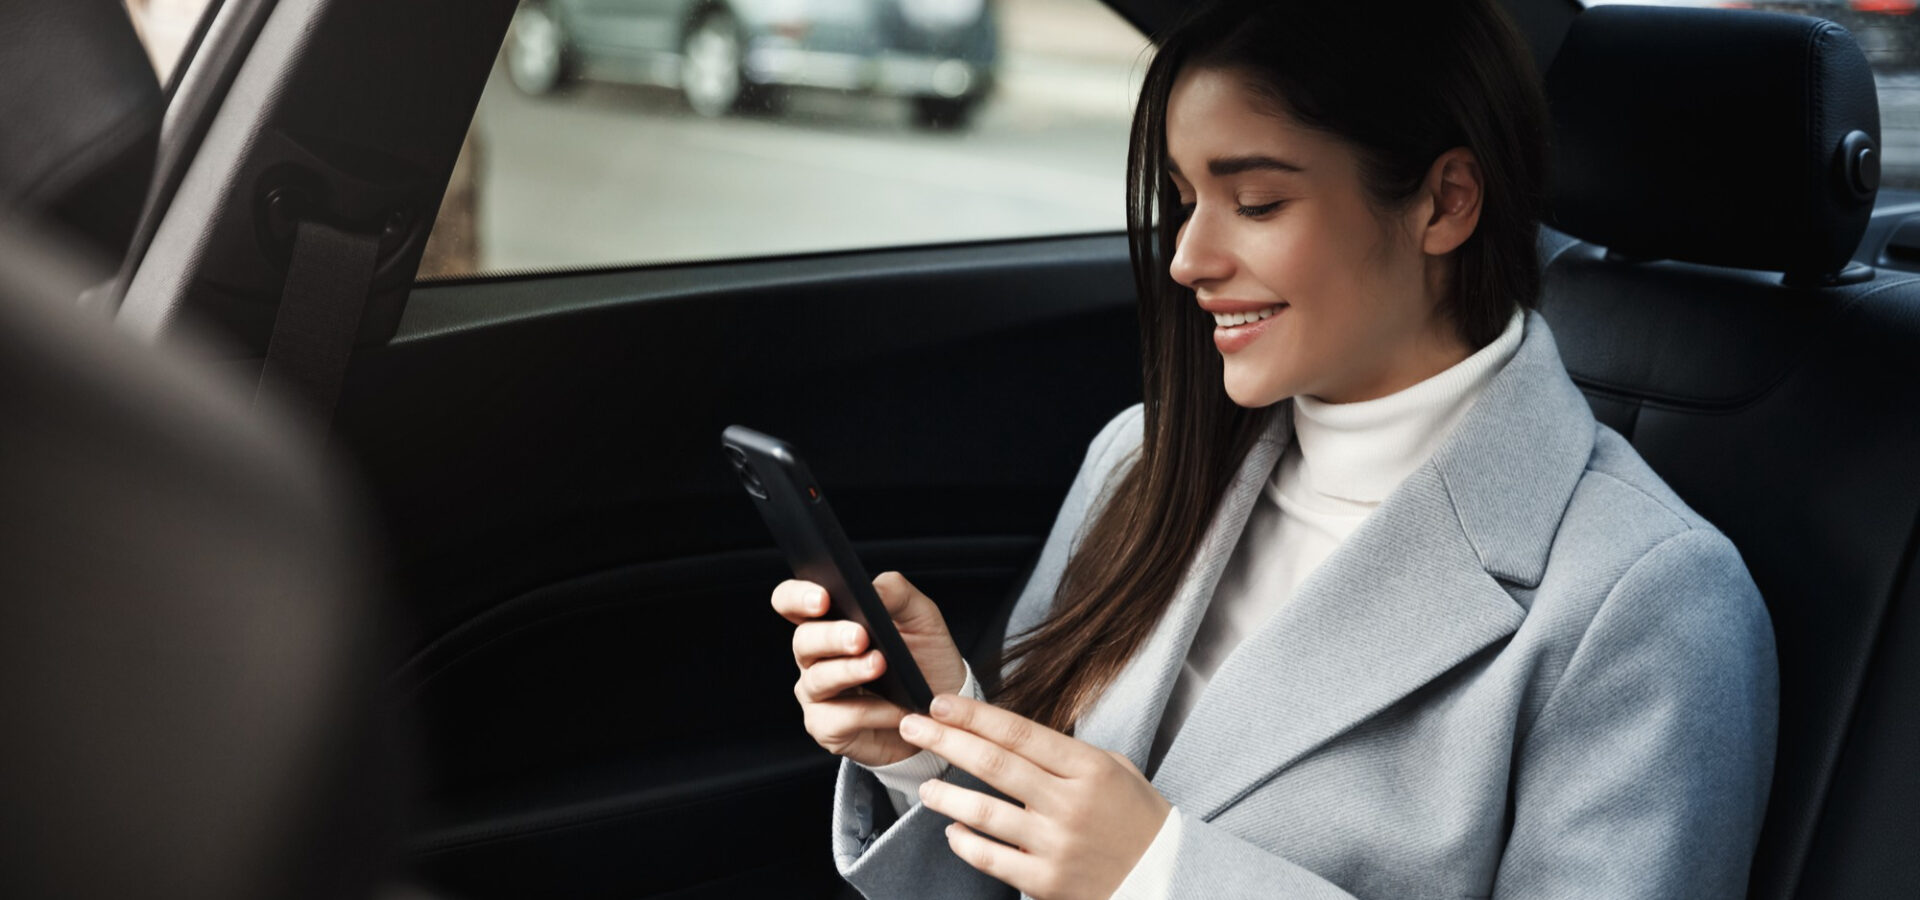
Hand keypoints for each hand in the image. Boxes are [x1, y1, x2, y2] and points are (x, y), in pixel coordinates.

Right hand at [773, 572, 968, 766]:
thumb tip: (874, 588)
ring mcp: (817, 694)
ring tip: (880, 665)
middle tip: (860, 636)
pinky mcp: (827, 727)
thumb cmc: (926, 660)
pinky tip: (896, 709)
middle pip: (803, 641)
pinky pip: (840, 718)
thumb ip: (898, 595)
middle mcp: (815, 657)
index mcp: (829, 622)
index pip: (792, 602)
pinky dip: (872, 711)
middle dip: (830, 636)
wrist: (943, 711)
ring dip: (849, 671)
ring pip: (818, 679)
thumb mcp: (922, 619)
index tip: (822, 598)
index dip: (797, 597)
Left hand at [898, 694, 1171, 899]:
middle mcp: (1070, 803)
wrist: (1166, 877)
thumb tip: (1008, 734)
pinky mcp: (1046, 883)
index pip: (1019, 732)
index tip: (939, 703)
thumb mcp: (1114, 770)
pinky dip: (964, 842)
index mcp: (1088, 768)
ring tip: (926, 788)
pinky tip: (953, 831)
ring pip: (983, 813)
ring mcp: (1056, 844)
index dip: (974, 715)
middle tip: (911, 727)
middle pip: (993, 764)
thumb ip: (1065, 753)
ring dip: (945, 796)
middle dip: (945, 741)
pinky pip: (991, 859)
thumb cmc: (1136, 818)